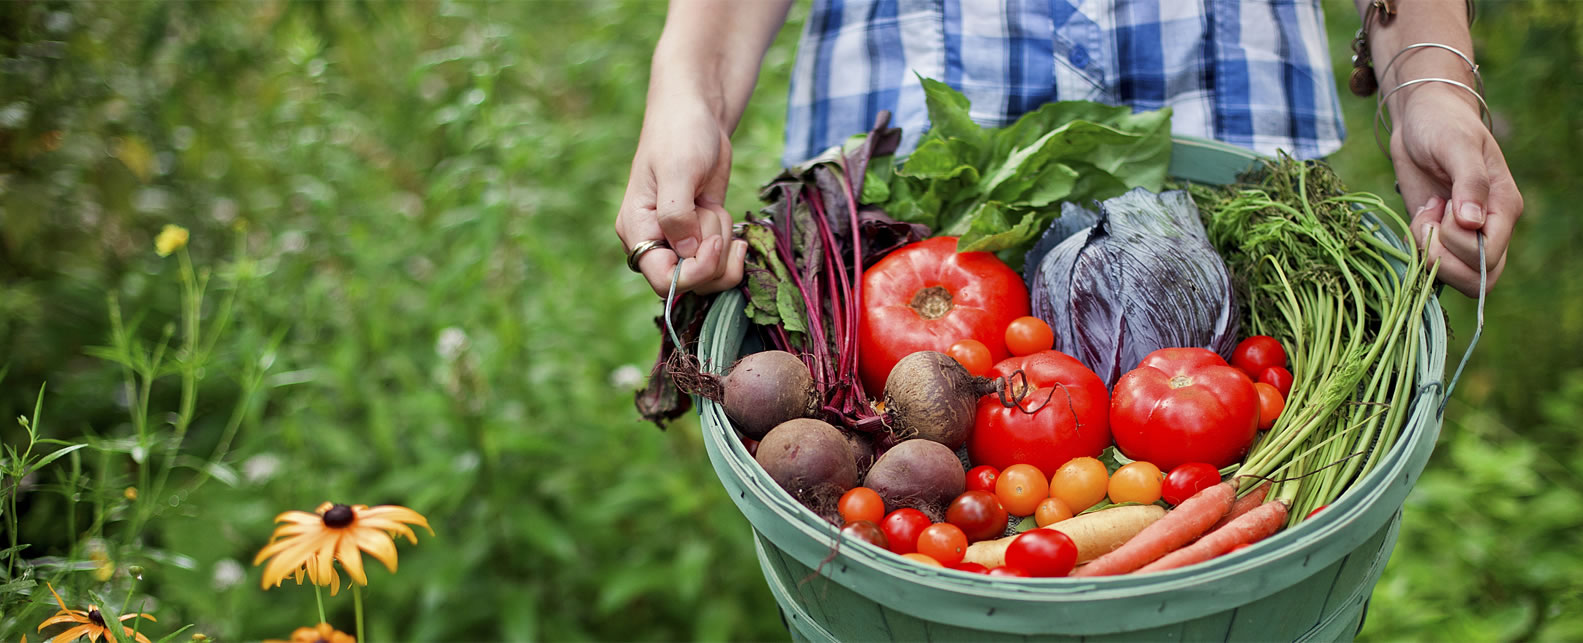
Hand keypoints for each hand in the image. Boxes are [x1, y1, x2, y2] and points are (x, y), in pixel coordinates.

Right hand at [615, 96, 747, 297]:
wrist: (697, 115)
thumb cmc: (680, 135)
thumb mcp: (677, 171)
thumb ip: (677, 215)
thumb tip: (687, 253)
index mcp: (637, 230)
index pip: (663, 280)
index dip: (694, 273)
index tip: (713, 243)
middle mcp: (655, 242)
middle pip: (691, 284)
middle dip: (714, 255)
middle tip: (713, 214)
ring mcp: (680, 242)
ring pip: (710, 277)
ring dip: (723, 246)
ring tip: (715, 209)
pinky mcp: (702, 236)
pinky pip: (721, 262)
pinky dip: (731, 245)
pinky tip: (725, 218)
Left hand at [1391, 85, 1522, 296]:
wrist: (1420, 119)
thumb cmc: (1443, 125)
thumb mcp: (1456, 146)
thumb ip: (1469, 182)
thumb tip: (1473, 222)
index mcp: (1504, 208)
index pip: (1490, 257)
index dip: (1460, 243)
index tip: (1444, 207)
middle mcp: (1489, 227)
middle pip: (1476, 277)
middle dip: (1443, 256)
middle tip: (1430, 218)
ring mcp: (1463, 235)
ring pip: (1455, 277)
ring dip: (1430, 254)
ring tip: (1425, 216)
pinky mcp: (1438, 235)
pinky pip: (1432, 263)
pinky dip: (1418, 249)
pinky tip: (1419, 217)